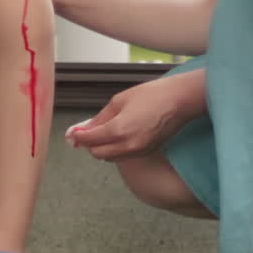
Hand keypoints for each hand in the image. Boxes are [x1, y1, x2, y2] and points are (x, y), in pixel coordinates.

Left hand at [64, 74, 202, 161]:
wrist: (180, 101)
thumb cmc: (152, 95)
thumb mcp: (119, 101)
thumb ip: (99, 118)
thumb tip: (81, 129)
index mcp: (119, 130)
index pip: (90, 140)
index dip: (78, 136)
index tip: (72, 133)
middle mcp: (128, 145)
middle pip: (97, 154)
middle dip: (89, 144)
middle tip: (86, 132)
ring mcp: (139, 151)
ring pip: (110, 157)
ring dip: (101, 148)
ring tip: (102, 132)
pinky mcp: (146, 152)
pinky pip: (123, 156)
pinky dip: (115, 150)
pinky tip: (117, 136)